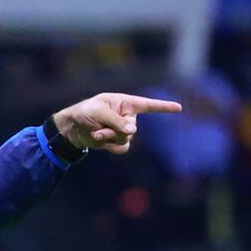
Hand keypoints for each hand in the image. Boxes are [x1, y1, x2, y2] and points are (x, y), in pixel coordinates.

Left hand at [52, 92, 181, 154]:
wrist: (71, 128)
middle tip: (98, 129)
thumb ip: (116, 121)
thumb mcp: (98, 112)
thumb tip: (133, 131)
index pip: (148, 105)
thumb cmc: (84, 113)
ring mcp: (122, 130)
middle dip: (114, 131)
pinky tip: (99, 141)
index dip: (163, 107)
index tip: (179, 108)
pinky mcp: (116, 141)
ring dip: (110, 138)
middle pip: (132, 128)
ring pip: (127, 139)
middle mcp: (127, 116)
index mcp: (125, 102)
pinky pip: (122, 148)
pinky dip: (110, 146)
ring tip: (96, 133)